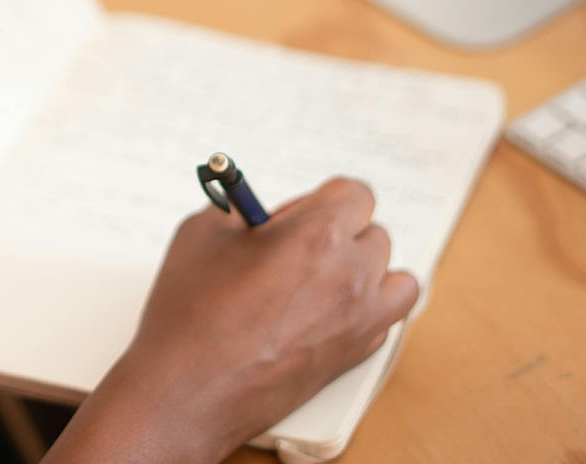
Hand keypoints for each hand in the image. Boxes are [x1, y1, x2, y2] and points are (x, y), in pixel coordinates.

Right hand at [47, 176, 417, 463]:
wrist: (189, 390)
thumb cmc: (191, 315)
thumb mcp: (202, 233)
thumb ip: (239, 210)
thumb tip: (253, 210)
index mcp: (317, 234)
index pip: (357, 194)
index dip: (325, 199)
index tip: (299, 212)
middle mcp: (349, 274)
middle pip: (375, 234)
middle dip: (340, 234)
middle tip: (297, 247)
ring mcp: (359, 319)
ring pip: (397, 279)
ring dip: (369, 272)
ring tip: (327, 279)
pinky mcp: (355, 356)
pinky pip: (386, 320)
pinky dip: (367, 311)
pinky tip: (327, 312)